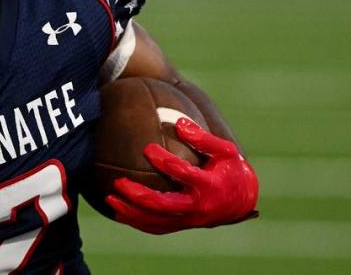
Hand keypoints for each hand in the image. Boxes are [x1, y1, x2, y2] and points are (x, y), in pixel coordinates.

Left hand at [105, 118, 258, 233]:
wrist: (240, 201)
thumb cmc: (230, 170)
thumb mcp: (226, 151)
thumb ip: (203, 138)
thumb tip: (179, 123)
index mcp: (209, 186)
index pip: (183, 173)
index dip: (164, 161)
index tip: (148, 148)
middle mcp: (198, 207)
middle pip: (163, 205)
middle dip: (138, 195)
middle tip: (118, 181)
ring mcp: (189, 220)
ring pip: (156, 220)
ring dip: (131, 212)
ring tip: (109, 198)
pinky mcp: (183, 225)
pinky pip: (157, 228)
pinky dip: (137, 222)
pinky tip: (119, 213)